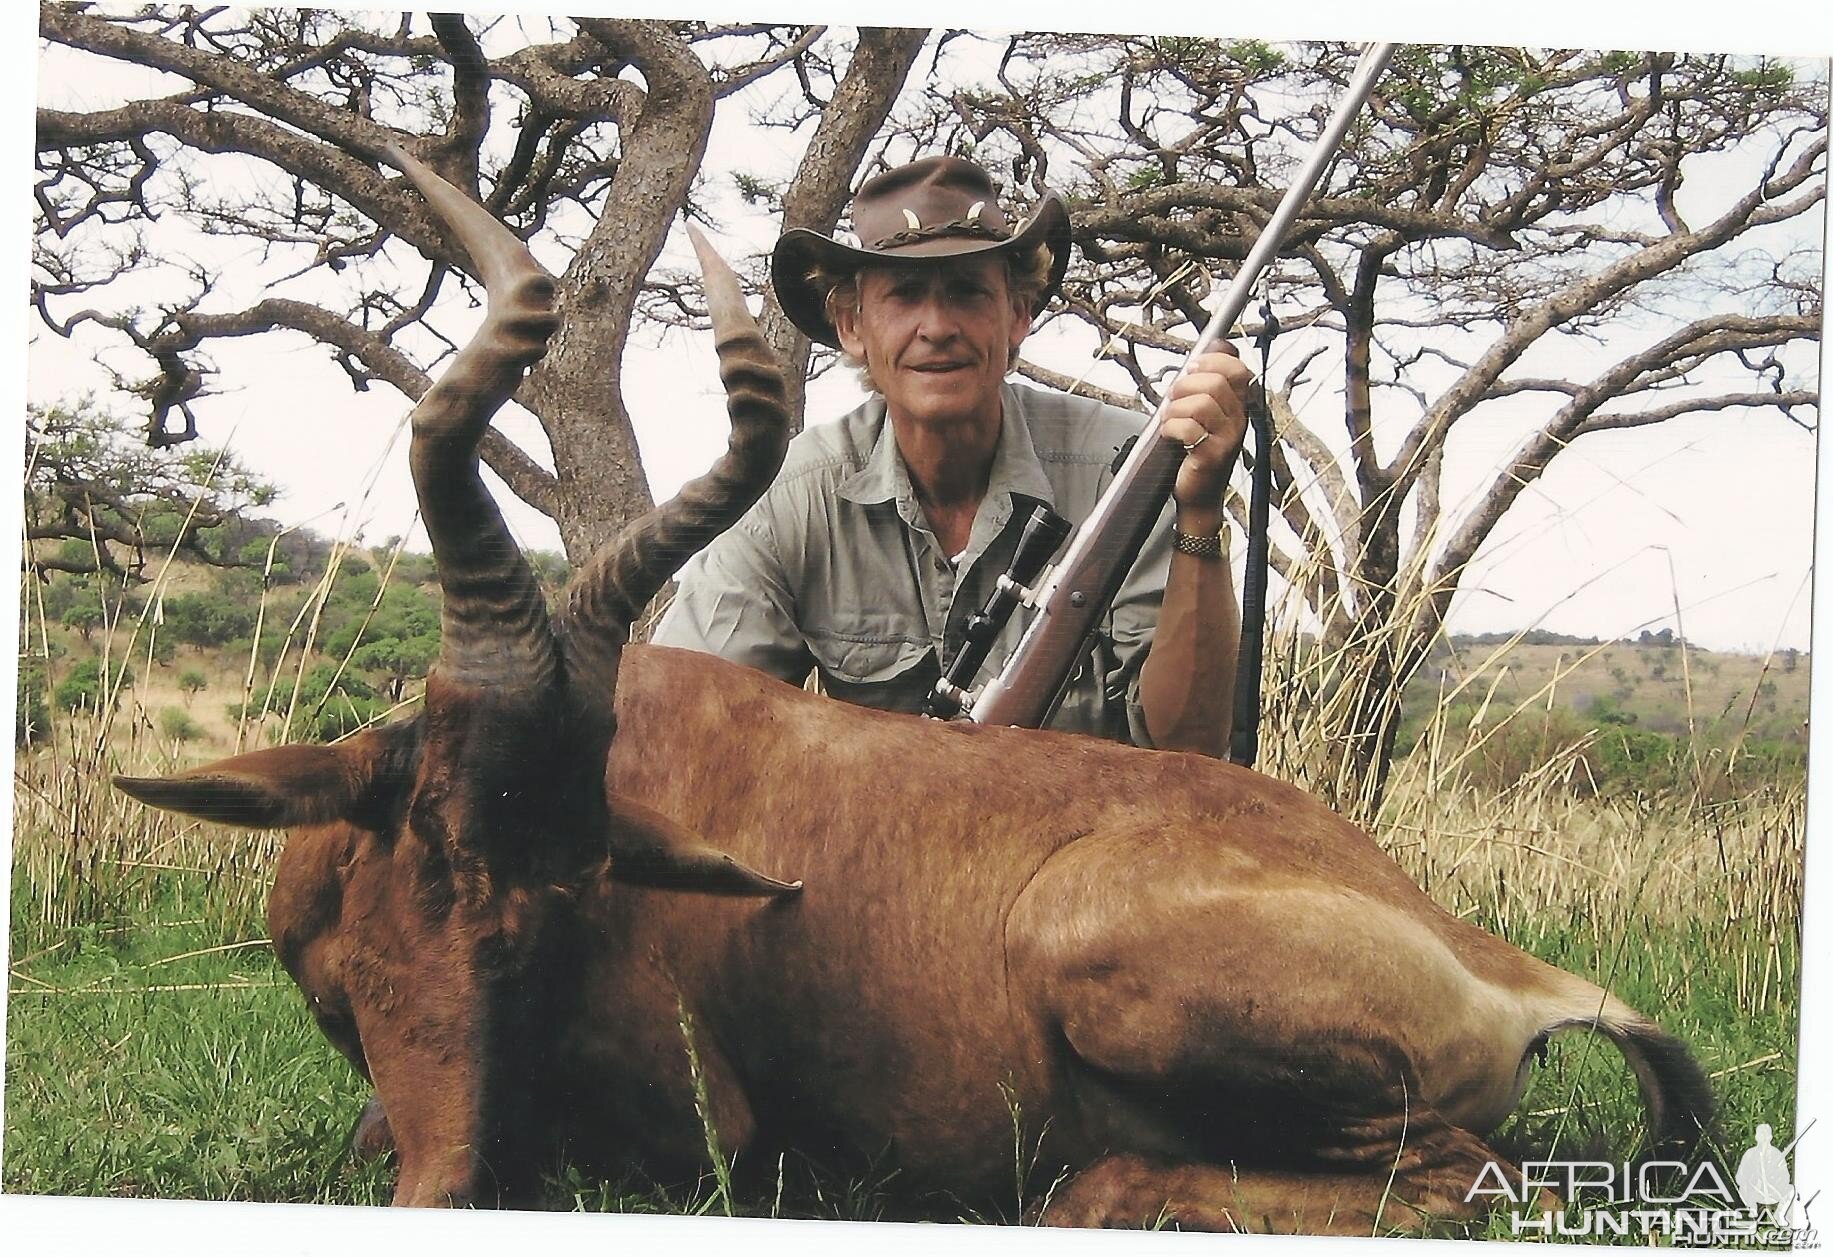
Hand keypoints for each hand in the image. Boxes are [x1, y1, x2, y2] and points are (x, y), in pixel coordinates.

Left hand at [1159, 344, 1252, 527]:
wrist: (1198, 495)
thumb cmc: (1196, 453)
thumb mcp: (1205, 416)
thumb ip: (1204, 388)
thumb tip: (1197, 358)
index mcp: (1238, 406)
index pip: (1238, 369)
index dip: (1214, 360)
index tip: (1193, 368)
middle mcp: (1238, 421)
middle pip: (1216, 382)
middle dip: (1185, 385)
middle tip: (1173, 398)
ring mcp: (1227, 439)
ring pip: (1201, 403)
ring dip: (1175, 408)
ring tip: (1170, 419)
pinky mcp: (1212, 456)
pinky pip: (1188, 428)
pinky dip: (1171, 428)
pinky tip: (1170, 436)